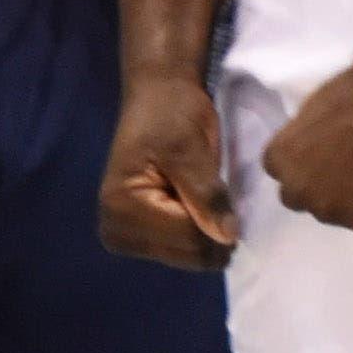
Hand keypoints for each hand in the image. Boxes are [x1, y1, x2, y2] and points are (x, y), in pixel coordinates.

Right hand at [98, 73, 238, 268]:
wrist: (158, 97)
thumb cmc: (172, 115)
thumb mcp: (190, 150)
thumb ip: (207, 195)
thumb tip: (227, 237)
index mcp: (122, 208)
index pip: (186, 238)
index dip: (221, 226)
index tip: (236, 203)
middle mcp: (116, 231)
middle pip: (184, 253)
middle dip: (212, 231)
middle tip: (222, 196)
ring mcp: (125, 236)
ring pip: (186, 254)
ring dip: (207, 231)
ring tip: (208, 198)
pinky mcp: (139, 235)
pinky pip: (181, 247)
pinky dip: (199, 231)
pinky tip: (200, 207)